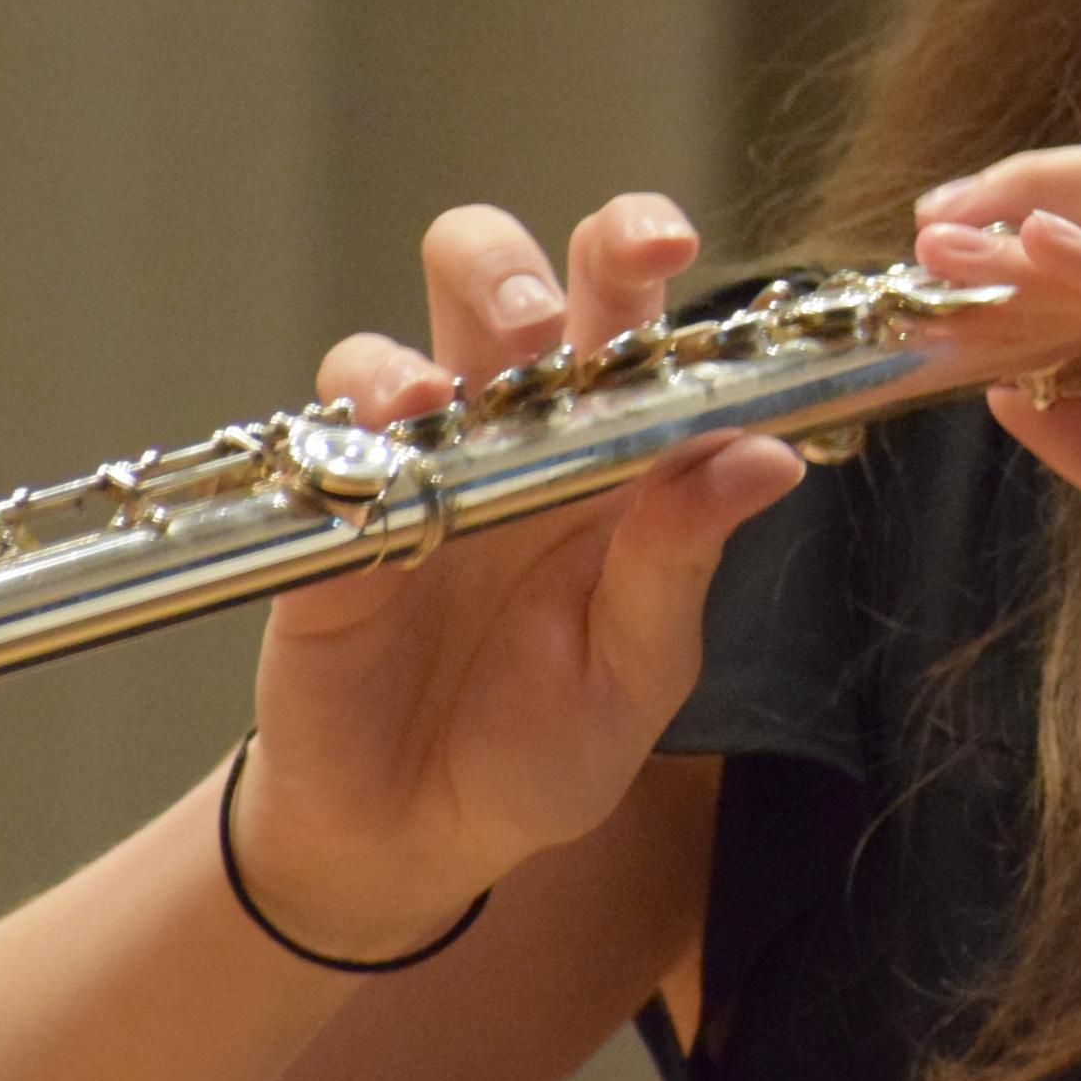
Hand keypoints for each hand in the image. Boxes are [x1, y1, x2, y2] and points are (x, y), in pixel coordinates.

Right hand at [227, 192, 806, 959]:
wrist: (419, 841)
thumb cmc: (545, 743)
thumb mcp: (638, 667)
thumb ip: (684, 559)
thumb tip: (767, 457)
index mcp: (605, 448)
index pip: (624, 310)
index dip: (635, 244)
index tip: (664, 239)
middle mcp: (502, 435)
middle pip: (492, 282)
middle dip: (509, 267)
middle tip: (533, 318)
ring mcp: (402, 475)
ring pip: (382, 349)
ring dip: (408, 355)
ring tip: (430, 401)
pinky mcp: (320, 534)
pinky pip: (312, 462)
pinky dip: (336, 451)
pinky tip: (369, 477)